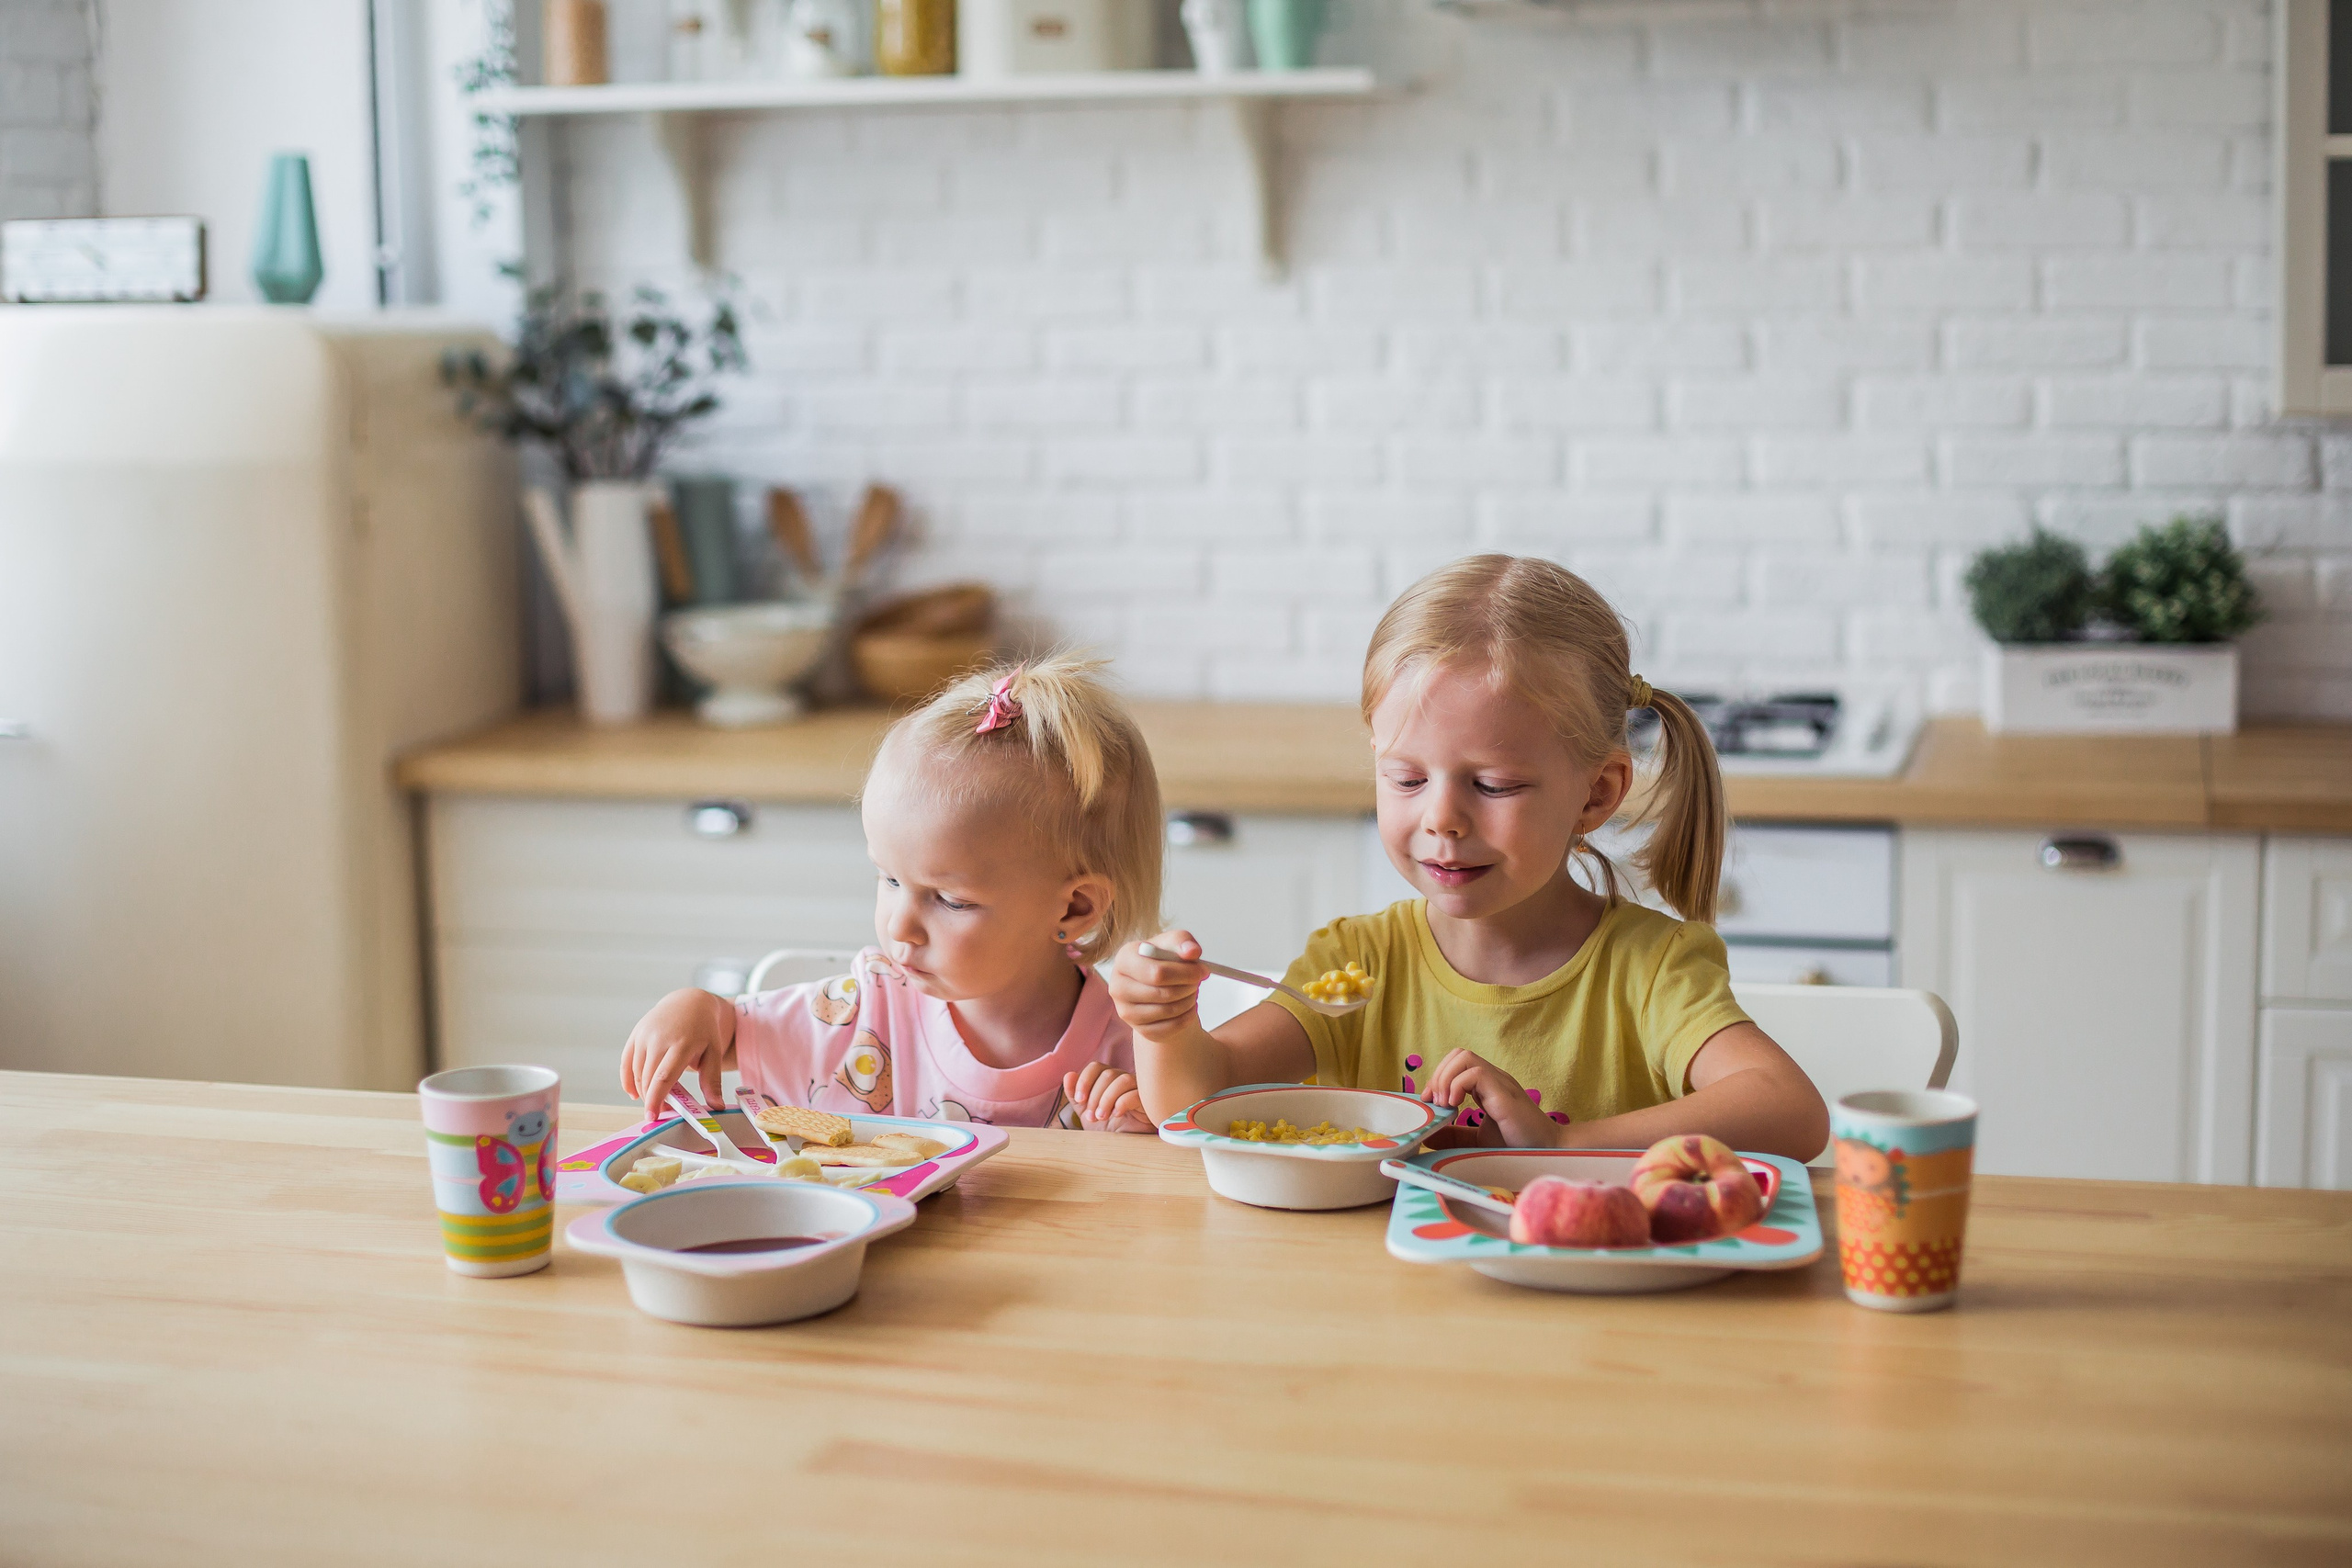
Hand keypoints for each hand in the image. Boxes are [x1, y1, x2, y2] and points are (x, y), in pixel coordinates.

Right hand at [619, 988, 736, 1120]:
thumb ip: (712, 1080)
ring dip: (642, 1091)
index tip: (653, 1116)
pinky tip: (635, 1094)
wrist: (689, 1002)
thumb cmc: (704, 1030)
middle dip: (651, 1099)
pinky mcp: (635, 1035)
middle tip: (662, 1112)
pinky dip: (628, 1081)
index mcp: (682, 1042)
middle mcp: (659, 1038)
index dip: (656, 1098)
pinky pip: (626, 1063)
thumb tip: (716, 1107)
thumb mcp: (713, 1052)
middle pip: (647, 1077)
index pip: (664, 1076)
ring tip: (655, 1100)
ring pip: (636, 1072)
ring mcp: (644, 1035)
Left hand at [1065, 1062, 1152, 1133]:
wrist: (1124, 1150)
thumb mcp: (1086, 1113)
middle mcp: (1124, 1081)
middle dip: (1095, 1096)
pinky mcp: (1149, 1103)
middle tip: (1092, 1117)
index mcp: (1109, 1081)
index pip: (1096, 1067)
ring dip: (1107, 1099)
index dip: (1085, 1080)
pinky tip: (1117, 1115)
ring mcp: (1139, 1090)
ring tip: (1102, 1117)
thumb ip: (1075, 1095)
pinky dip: (1122, 1103)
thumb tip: (1068, 1075)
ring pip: (1122, 1080)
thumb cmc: (1108, 1129)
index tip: (1079, 1099)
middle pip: (1108, 1074)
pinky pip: (1136, 1093)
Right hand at [1107, 930, 1206, 1045]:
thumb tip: (1191, 951)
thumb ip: (1183, 941)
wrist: (1158, 985)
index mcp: (1124, 959)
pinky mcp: (1139, 1029)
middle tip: (1197, 982)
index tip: (1202, 971)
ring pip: (1168, 1011)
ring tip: (1191, 991)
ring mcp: (1125, 1011)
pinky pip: (1170, 1027)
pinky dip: (1186, 1017)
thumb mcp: (1174, 943)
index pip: (1157, 972)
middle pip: (1163, 993)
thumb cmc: (1164, 961)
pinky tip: (1188, 1007)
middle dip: (1188, 987)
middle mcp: (1118, 986)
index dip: (1185, 973)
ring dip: (1189, 1000)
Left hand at [1423, 1048, 1563, 1148]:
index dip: (1437, 1077)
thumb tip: (1428, 1134)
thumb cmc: (1518, 1144)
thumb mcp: (1478, 1140)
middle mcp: (1493, 1079)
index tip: (1428, 1102)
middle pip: (1457, 1054)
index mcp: (1487, 1086)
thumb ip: (1455, 1135)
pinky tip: (1456, 1106)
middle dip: (1438, 1074)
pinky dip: (1457, 1085)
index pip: (1456, 1063)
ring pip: (1464, 1057)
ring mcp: (1500, 1083)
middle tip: (1435, 1103)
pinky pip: (1475, 1072)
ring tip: (1445, 1104)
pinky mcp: (1504, 1094)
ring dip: (1445, 1077)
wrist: (1549, 1151)